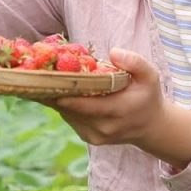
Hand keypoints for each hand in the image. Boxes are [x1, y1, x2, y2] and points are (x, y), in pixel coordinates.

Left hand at [50, 48, 168, 146]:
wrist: (151, 126)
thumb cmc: (147, 95)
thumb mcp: (150, 75)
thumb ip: (135, 62)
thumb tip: (112, 53)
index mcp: (119, 110)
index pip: (86, 105)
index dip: (65, 93)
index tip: (49, 79)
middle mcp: (105, 127)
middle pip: (71, 109)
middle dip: (55, 91)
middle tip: (39, 73)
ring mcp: (96, 136)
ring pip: (67, 114)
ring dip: (57, 96)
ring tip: (46, 78)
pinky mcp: (89, 138)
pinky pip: (70, 118)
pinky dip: (64, 105)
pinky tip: (60, 90)